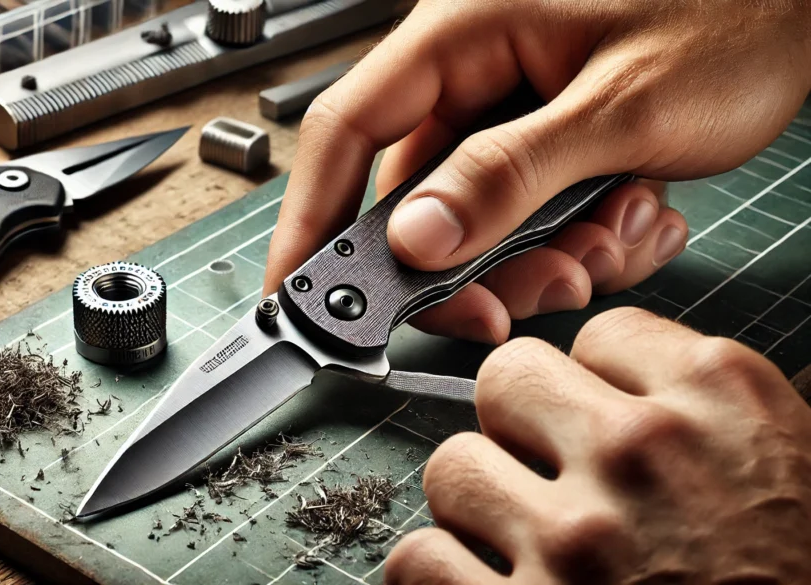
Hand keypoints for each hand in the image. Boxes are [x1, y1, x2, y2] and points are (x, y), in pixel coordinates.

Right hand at [264, 0, 810, 343]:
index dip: (311, 220)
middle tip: (520, 300)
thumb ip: (509, 174)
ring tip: (614, 235)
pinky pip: (530, 217)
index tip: (298, 297)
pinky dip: (580, 240)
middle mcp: (473, 74)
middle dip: (470, 267)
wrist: (804, 2)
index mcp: (462, 34)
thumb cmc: (735, 13)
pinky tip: (637, 213)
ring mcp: (511, 111)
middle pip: (415, 199)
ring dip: (542, 256)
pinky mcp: (548, 142)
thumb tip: (414, 237)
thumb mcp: (619, 106)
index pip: (346, 132)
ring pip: (480, 222)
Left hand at [384, 307, 810, 583]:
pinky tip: (486, 579)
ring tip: (522, 536)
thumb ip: (699, 404)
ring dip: (479, 502)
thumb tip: (612, 379)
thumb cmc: (796, 576)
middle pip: (506, 376)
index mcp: (718, 399)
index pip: (599, 334)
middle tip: (546, 469)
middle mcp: (640, 452)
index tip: (603, 417)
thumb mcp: (789, 462)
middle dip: (518, 423)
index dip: (596, 382)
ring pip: (453, 465)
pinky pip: (421, 558)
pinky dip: (442, 572)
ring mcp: (574, 537)